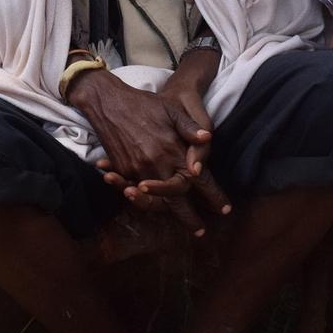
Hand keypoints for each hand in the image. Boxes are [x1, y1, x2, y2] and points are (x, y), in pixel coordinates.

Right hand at [131, 47, 232, 220]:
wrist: (107, 102)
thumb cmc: (144, 104)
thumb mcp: (172, 110)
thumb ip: (191, 128)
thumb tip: (208, 139)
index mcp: (172, 151)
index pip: (199, 180)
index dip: (213, 195)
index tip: (225, 209)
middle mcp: (156, 165)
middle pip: (177, 200)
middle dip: (190, 217)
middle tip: (200, 230)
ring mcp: (137, 170)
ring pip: (156, 201)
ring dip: (168, 214)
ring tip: (181, 223)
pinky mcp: (123, 170)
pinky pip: (137, 192)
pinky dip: (146, 202)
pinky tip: (155, 205)